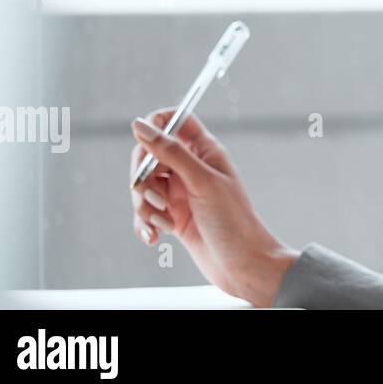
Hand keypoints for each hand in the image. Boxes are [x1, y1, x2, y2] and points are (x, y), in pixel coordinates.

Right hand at [129, 108, 297, 306]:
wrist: (242, 264)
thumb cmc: (232, 220)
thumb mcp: (201, 181)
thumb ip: (170, 152)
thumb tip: (140, 125)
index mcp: (205, 150)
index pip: (175, 119)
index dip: (155, 124)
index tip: (145, 143)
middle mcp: (191, 167)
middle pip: (149, 155)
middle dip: (143, 178)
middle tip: (157, 199)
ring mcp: (180, 192)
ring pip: (143, 186)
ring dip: (145, 206)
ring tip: (164, 223)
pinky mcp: (173, 215)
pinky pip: (145, 212)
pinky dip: (145, 224)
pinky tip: (155, 237)